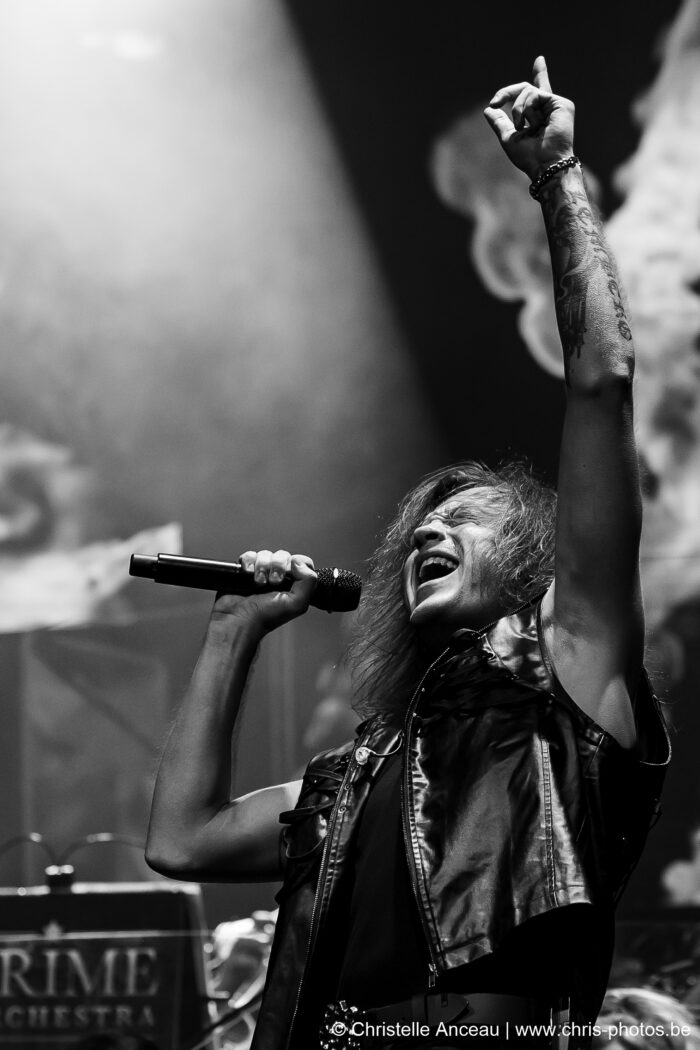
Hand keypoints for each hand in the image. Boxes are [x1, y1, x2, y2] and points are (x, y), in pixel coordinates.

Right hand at [212, 549, 316, 632]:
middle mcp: (279, 578)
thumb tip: (299, 562)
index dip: (296, 563)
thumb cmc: (265, 617)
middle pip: (282, 555)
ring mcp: (262, 573)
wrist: (239, 619)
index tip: (288, 572)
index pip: (302, 562)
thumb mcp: (296, 604)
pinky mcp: (246, 571)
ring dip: (262, 566)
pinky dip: (248, 562)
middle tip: (273, 582)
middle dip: (277, 566)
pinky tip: (248, 573)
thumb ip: (308, 582)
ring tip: (259, 582)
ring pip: (266, 554)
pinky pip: (249, 556)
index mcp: (293, 585)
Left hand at [483, 56, 573, 180]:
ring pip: (526, 91)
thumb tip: (488, 109)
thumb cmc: (528, 157)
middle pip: (525, 88)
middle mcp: (549, 108)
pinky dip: (526, 108)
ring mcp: (556, 105)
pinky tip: (532, 123)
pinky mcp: (561, 104)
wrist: (544, 165)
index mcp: (539, 116)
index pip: (537, 92)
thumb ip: (499, 122)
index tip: (540, 60)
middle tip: (495, 102)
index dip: (540, 75)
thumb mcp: (508, 138)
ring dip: (517, 109)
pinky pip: (534, 94)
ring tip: (523, 127)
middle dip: (506, 92)